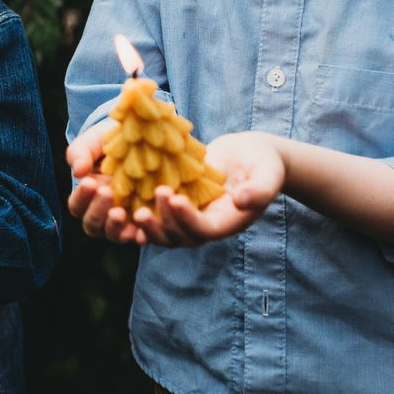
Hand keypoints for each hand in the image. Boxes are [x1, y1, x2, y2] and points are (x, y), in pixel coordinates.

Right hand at [65, 120, 150, 243]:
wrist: (143, 138)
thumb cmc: (110, 141)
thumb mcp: (92, 142)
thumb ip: (80, 153)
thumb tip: (78, 172)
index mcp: (88, 196)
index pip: (77, 206)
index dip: (81, 198)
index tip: (89, 182)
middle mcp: (104, 212)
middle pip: (92, 226)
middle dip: (97, 212)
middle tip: (107, 192)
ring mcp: (125, 219)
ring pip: (114, 235)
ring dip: (115, 227)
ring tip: (120, 213)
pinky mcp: (146, 219)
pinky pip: (142, 234)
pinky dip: (140, 236)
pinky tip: (143, 229)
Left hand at [131, 132, 286, 246]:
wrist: (250, 156)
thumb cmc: (263, 163)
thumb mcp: (268, 173)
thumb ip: (260, 190)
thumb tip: (242, 201)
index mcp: (227, 222)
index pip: (204, 230)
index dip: (187, 219)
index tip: (174, 198)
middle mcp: (206, 225)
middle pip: (179, 238)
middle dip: (161, 225)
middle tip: (143, 209)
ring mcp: (190, 216)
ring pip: (164, 232)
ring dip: (148, 225)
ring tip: (131, 209)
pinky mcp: (178, 204)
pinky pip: (158, 215)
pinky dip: (142, 211)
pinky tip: (125, 199)